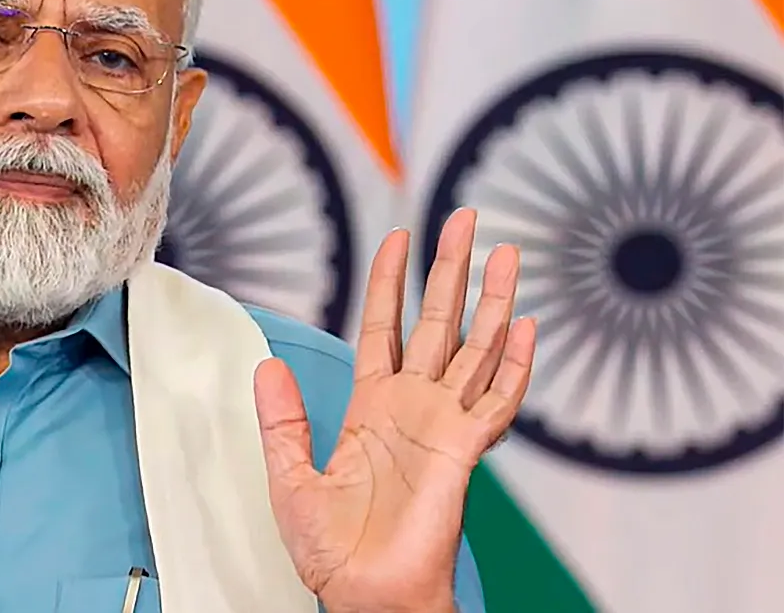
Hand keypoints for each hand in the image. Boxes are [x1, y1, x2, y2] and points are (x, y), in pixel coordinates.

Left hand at [253, 208, 535, 612]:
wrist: (366, 595)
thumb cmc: (332, 549)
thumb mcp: (289, 474)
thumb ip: (282, 419)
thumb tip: (267, 366)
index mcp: (372, 407)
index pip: (385, 327)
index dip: (391, 282)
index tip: (399, 238)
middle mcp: (414, 407)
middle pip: (439, 322)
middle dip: (451, 270)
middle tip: (467, 218)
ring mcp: (444, 425)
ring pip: (477, 348)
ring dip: (494, 301)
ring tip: (508, 254)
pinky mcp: (464, 452)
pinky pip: (497, 400)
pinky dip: (516, 364)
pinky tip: (527, 327)